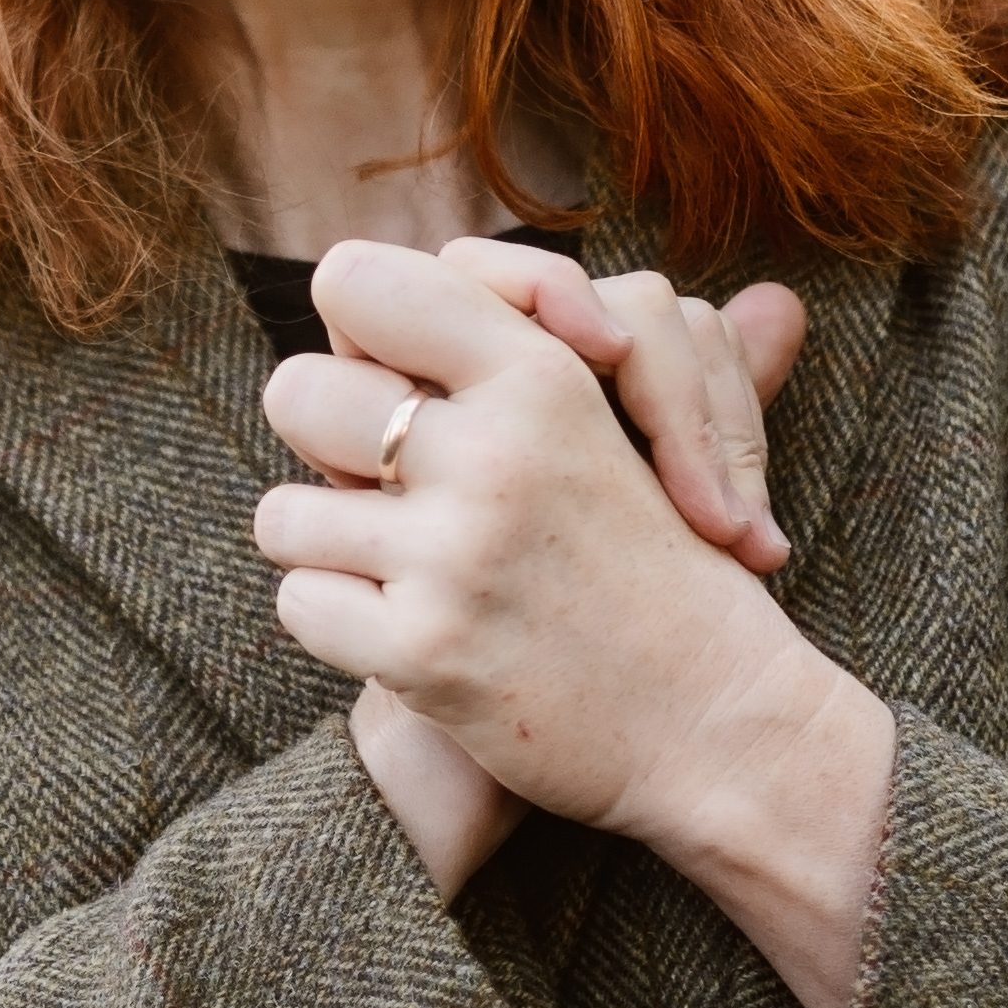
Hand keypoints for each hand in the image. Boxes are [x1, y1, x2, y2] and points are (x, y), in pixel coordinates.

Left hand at [294, 242, 807, 906]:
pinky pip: (299, 606)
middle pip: (295, 392)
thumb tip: (721, 293)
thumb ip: (571, 343)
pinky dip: (342, 629)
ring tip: (402, 572)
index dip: (360, 327)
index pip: (360, 282)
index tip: (409, 381)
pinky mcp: (427, 650)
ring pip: (282, 514)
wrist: (724, 724)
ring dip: (332, 548)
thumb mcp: (642, 430)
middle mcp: (495, 453)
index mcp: (544, 375)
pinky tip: (408, 638)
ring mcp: (456, 553)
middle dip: (326, 445)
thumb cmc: (678, 572)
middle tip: (388, 488)